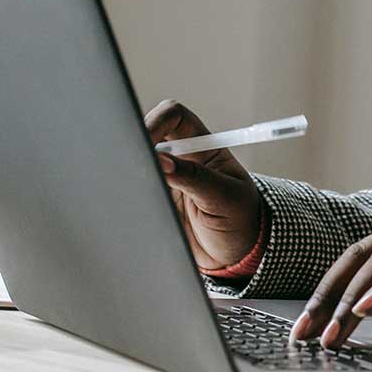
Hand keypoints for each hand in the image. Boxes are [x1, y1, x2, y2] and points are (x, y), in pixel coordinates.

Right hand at [144, 100, 263, 270]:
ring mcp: (165, 180)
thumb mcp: (224, 197)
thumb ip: (195, 177)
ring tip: (143, 193)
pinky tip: (139, 207)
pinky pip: (134, 192)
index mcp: (203, 147)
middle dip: (135, 145)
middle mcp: (180, 159)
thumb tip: (162, 160)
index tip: (145, 142)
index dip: (156, 121)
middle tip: (132, 167)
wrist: (237, 256)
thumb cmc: (241, 220)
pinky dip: (130, 195)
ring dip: (133, 173)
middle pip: (147, 134)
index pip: (174, 116)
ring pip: (136, 164)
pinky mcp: (154, 202)